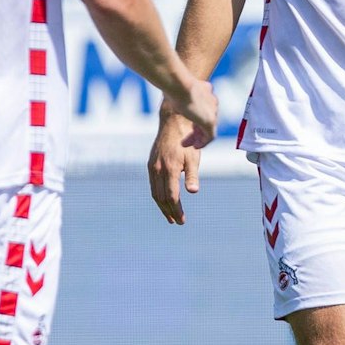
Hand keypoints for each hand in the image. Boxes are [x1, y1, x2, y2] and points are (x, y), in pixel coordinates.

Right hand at [147, 107, 202, 224]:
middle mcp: (157, 169)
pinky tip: (163, 201)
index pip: (171, 196)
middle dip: (169, 211)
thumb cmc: (187, 140)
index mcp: (170, 169)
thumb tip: (193, 192)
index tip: (182, 220)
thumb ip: (193, 175)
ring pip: (154, 192)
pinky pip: (152, 184)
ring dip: (162, 206)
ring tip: (170, 216)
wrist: (173, 122)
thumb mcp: (194, 157)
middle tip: (177, 222)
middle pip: (161, 197)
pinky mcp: (150, 164)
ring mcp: (152, 167)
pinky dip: (157, 195)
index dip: (176, 210)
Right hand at [162, 75, 217, 152]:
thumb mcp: (177, 89)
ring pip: (208, 129)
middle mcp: (212, 101)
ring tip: (185, 144)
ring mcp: (212, 112)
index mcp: (205, 91)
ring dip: (197, 138)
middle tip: (185, 138)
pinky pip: (210, 136)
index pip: (202, 108)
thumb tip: (172, 96)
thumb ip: (180, 95)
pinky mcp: (210, 121)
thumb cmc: (174, 85)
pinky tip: (195, 146)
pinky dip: (203, 142)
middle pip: (205, 119)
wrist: (180, 84)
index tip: (186, 125)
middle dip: (196, 130)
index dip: (194, 118)